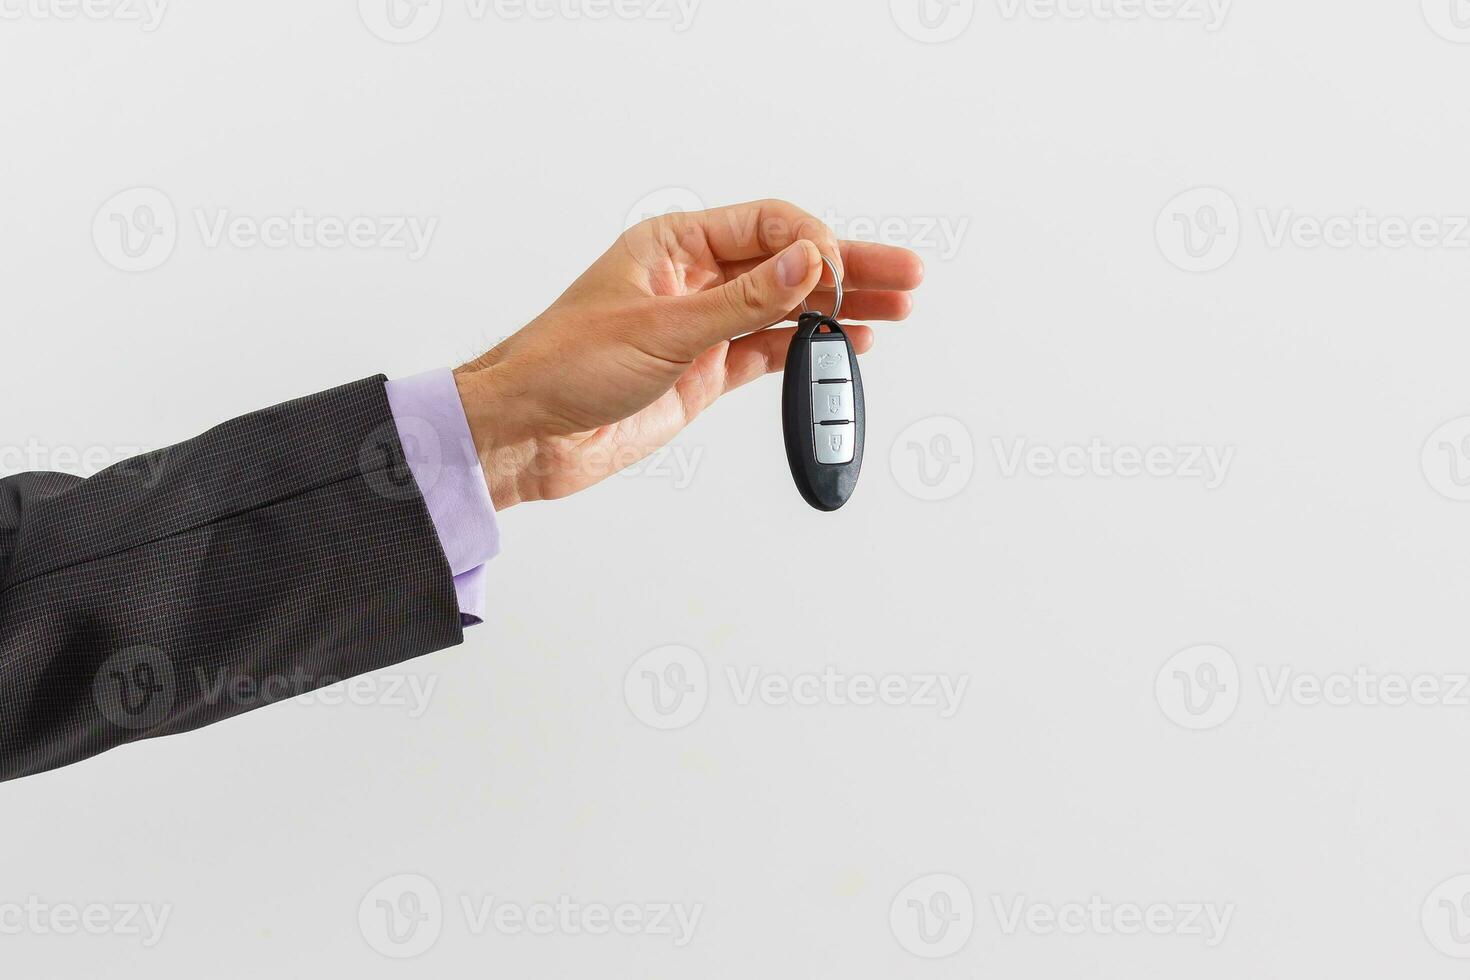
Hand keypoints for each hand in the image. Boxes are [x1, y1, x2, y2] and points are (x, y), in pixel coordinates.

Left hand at [453, 199, 923, 508]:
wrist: (528, 435)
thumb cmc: (563, 366)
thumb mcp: (662, 329)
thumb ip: (743, 300)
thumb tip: (808, 262)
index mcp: (674, 243)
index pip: (767, 225)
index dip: (814, 242)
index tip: (844, 272)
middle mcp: (693, 278)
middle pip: (788, 263)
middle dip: (848, 269)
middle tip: (905, 278)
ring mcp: (702, 326)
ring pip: (786, 308)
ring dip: (838, 311)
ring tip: (896, 311)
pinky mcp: (703, 371)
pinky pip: (769, 350)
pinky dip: (808, 349)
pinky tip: (847, 346)